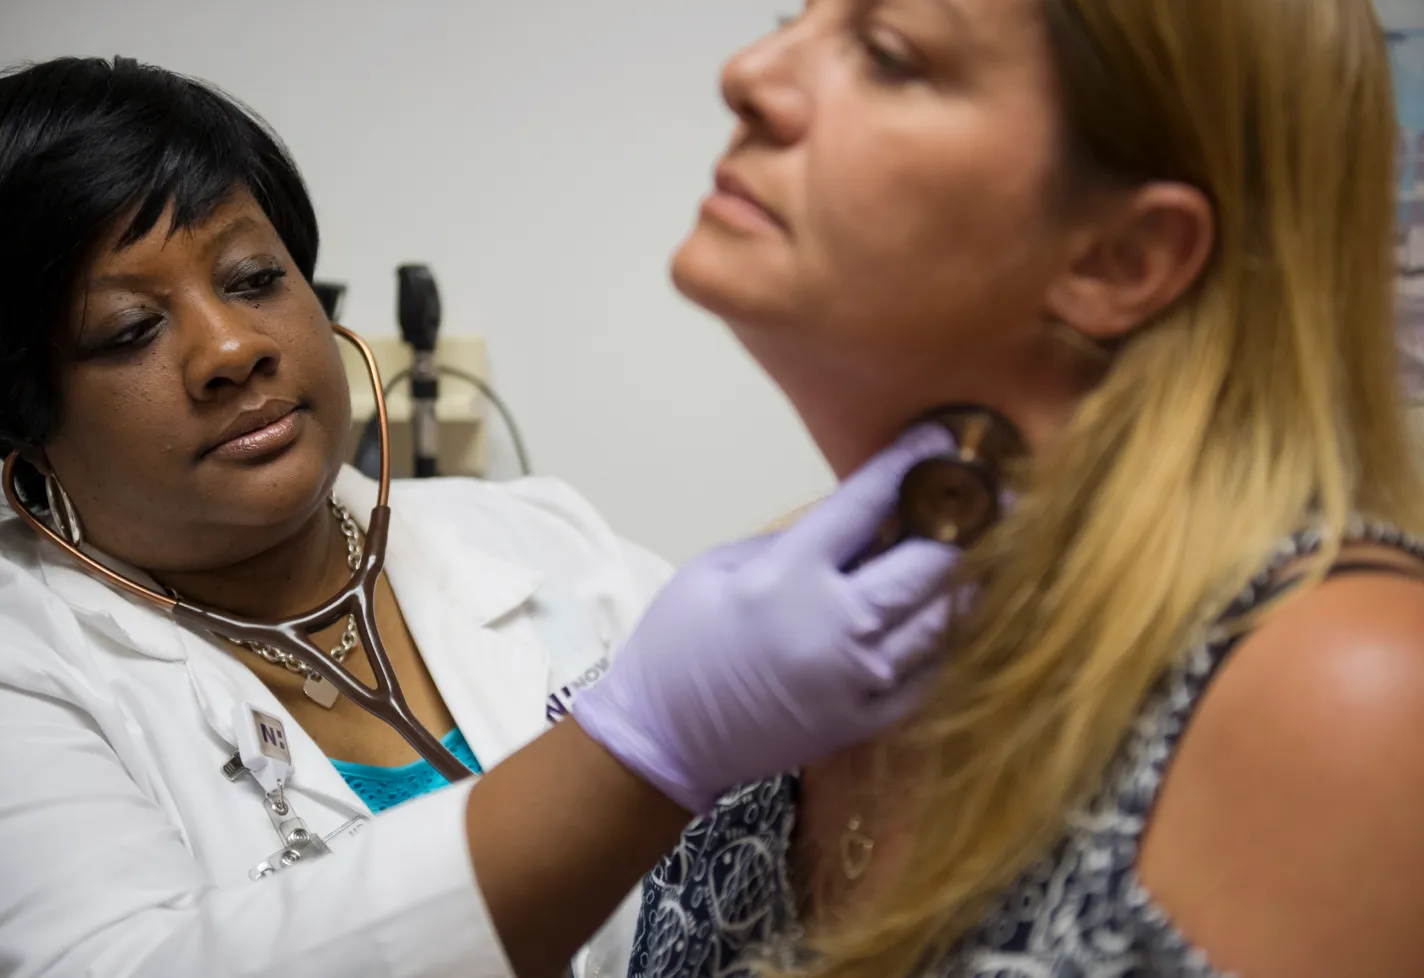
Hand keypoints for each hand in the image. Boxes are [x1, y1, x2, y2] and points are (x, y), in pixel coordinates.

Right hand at [572, 425, 961, 812]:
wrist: (665, 739)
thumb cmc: (679, 643)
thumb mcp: (719, 567)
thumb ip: (792, 536)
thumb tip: (855, 515)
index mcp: (789, 575)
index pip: (866, 503)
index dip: (908, 464)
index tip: (941, 439)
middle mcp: (836, 625)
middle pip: (927, 562)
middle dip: (969, 523)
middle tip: (997, 495)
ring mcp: (858, 679)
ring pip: (944, 620)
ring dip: (974, 581)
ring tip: (998, 552)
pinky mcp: (867, 721)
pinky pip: (932, 675)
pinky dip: (953, 640)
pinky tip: (964, 615)